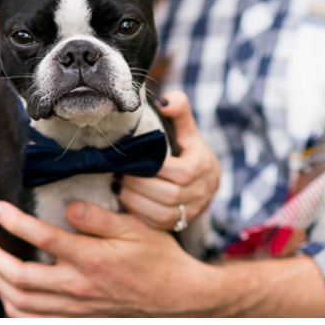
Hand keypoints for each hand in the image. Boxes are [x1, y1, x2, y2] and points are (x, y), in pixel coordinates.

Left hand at [0, 200, 203, 316]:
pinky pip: (34, 322)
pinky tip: (8, 292)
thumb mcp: (135, 226)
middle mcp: (78, 286)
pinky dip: (14, 308)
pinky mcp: (78, 319)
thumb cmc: (157, 256)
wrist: (178, 296)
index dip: (13, 221)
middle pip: (18, 277)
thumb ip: (98, 216)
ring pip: (20, 302)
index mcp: (91, 259)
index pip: (41, 237)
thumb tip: (68, 207)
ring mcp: (76, 308)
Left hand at [119, 91, 218, 231]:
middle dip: (138, 184)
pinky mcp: (179, 222)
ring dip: (135, 200)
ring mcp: (191, 210)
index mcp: (202, 166)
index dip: (151, 166)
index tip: (131, 158)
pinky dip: (138, 213)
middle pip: (167, 194)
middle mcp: (201, 191)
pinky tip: (126, 199)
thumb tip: (164, 100)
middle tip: (120, 174)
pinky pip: (157, 224)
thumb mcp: (187, 129)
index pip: (179, 171)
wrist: (205, 180)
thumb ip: (179, 110)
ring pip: (161, 212)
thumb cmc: (189, 149)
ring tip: (119, 186)